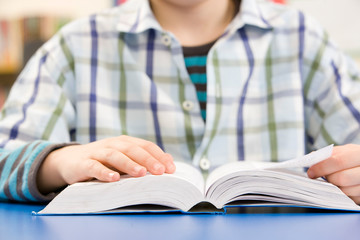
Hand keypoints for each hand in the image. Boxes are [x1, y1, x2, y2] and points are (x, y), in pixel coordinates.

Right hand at [37, 135, 175, 193]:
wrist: (70, 160)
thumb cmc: (102, 161)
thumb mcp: (123, 158)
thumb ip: (143, 159)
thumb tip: (168, 161)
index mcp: (125, 142)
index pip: (146, 146)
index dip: (159, 156)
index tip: (171, 168)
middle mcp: (113, 144)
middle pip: (133, 150)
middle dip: (148, 160)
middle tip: (160, 171)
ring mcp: (98, 152)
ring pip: (115, 156)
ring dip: (129, 164)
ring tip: (141, 173)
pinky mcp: (84, 163)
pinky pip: (94, 167)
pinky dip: (104, 172)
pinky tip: (113, 179)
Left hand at [307, 144, 359, 203]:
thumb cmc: (355, 159)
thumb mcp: (345, 151)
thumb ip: (330, 154)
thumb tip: (312, 158)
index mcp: (359, 154)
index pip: (338, 161)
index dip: (321, 167)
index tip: (311, 172)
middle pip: (341, 178)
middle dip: (328, 178)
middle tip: (324, 177)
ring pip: (345, 191)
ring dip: (335, 187)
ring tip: (335, 181)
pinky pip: (350, 199)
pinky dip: (343, 194)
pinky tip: (344, 187)